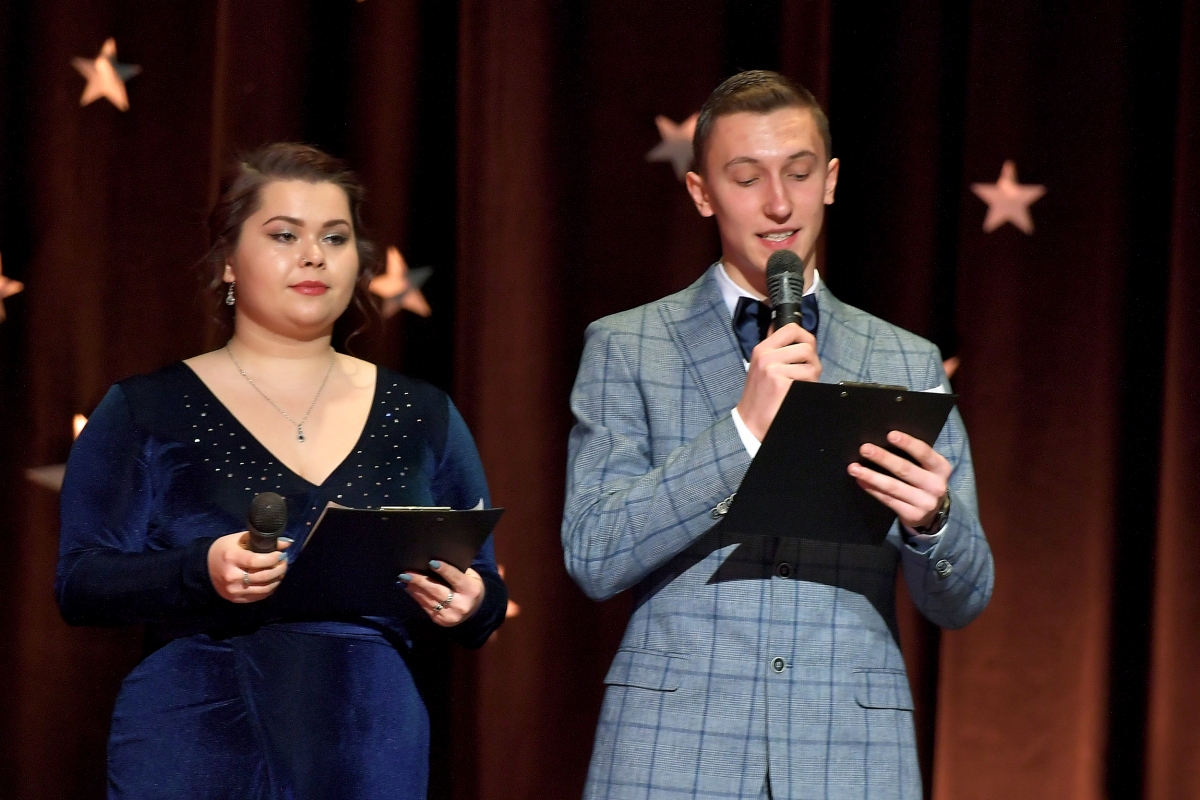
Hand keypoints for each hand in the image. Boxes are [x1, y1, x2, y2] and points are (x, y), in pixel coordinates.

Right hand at [208, 532, 291, 602]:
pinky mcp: (235, 599)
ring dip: (277, 580)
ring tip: (281, 571)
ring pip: (263, 589)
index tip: (281, 554)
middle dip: (279, 569)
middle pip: (262, 577)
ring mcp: (233, 590)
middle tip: (284, 562)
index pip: (256, 561)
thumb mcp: (240, 539)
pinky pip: (258, 597)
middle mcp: (232, 576)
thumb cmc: (224, 549)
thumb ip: (262, 541)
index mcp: (231, 558)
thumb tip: (287, 543)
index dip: (272, 559)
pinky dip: (269, 589)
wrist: (203, 567)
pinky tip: (273, 581)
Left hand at [399, 560, 484, 626]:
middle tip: (407, 573)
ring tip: (404, 579)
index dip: (444, 570)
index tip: (431, 562)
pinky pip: (425, 607)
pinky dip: (416, 596)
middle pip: (437, 591)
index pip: (455, 578)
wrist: (475, 610)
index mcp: (471, 590)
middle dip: (420, 581)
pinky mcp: (440, 620)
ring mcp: (450, 615)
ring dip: (414, 588)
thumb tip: (433, 563)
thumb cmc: (470, 587)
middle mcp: (461, 605)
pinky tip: (409, 588)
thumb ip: (456, 571)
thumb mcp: (470, 577)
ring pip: (428, 600)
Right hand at [736, 322, 821, 440]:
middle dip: (813, 361)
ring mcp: (773, 370)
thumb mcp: (761, 366)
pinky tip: (798, 393)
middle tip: (807, 373)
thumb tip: (793, 332)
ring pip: (812, 366)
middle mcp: (766, 357)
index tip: (808, 347)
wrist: (750, 421)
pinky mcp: (782, 384)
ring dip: (813, 377)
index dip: (806, 337)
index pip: (791, 329)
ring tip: (801, 385)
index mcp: (762, 349)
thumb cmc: (760, 396)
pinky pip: (809, 380)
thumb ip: (776, 349)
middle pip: (807, 347)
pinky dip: (809, 387)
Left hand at [847, 430, 950, 529]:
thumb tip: (886, 441)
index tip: (890, 435)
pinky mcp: (913, 515)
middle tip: (864, 449)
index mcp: (941, 468)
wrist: (935, 512)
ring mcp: (925, 503)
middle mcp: (936, 486)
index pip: (924, 453)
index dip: (907, 443)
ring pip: (893, 487)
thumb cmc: (925, 481)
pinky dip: (872, 489)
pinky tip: (861, 481)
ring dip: (871, 476)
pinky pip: (888, 500)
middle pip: (905, 469)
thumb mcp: (928, 468)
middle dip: (883, 458)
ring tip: (854, 468)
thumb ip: (915, 457)